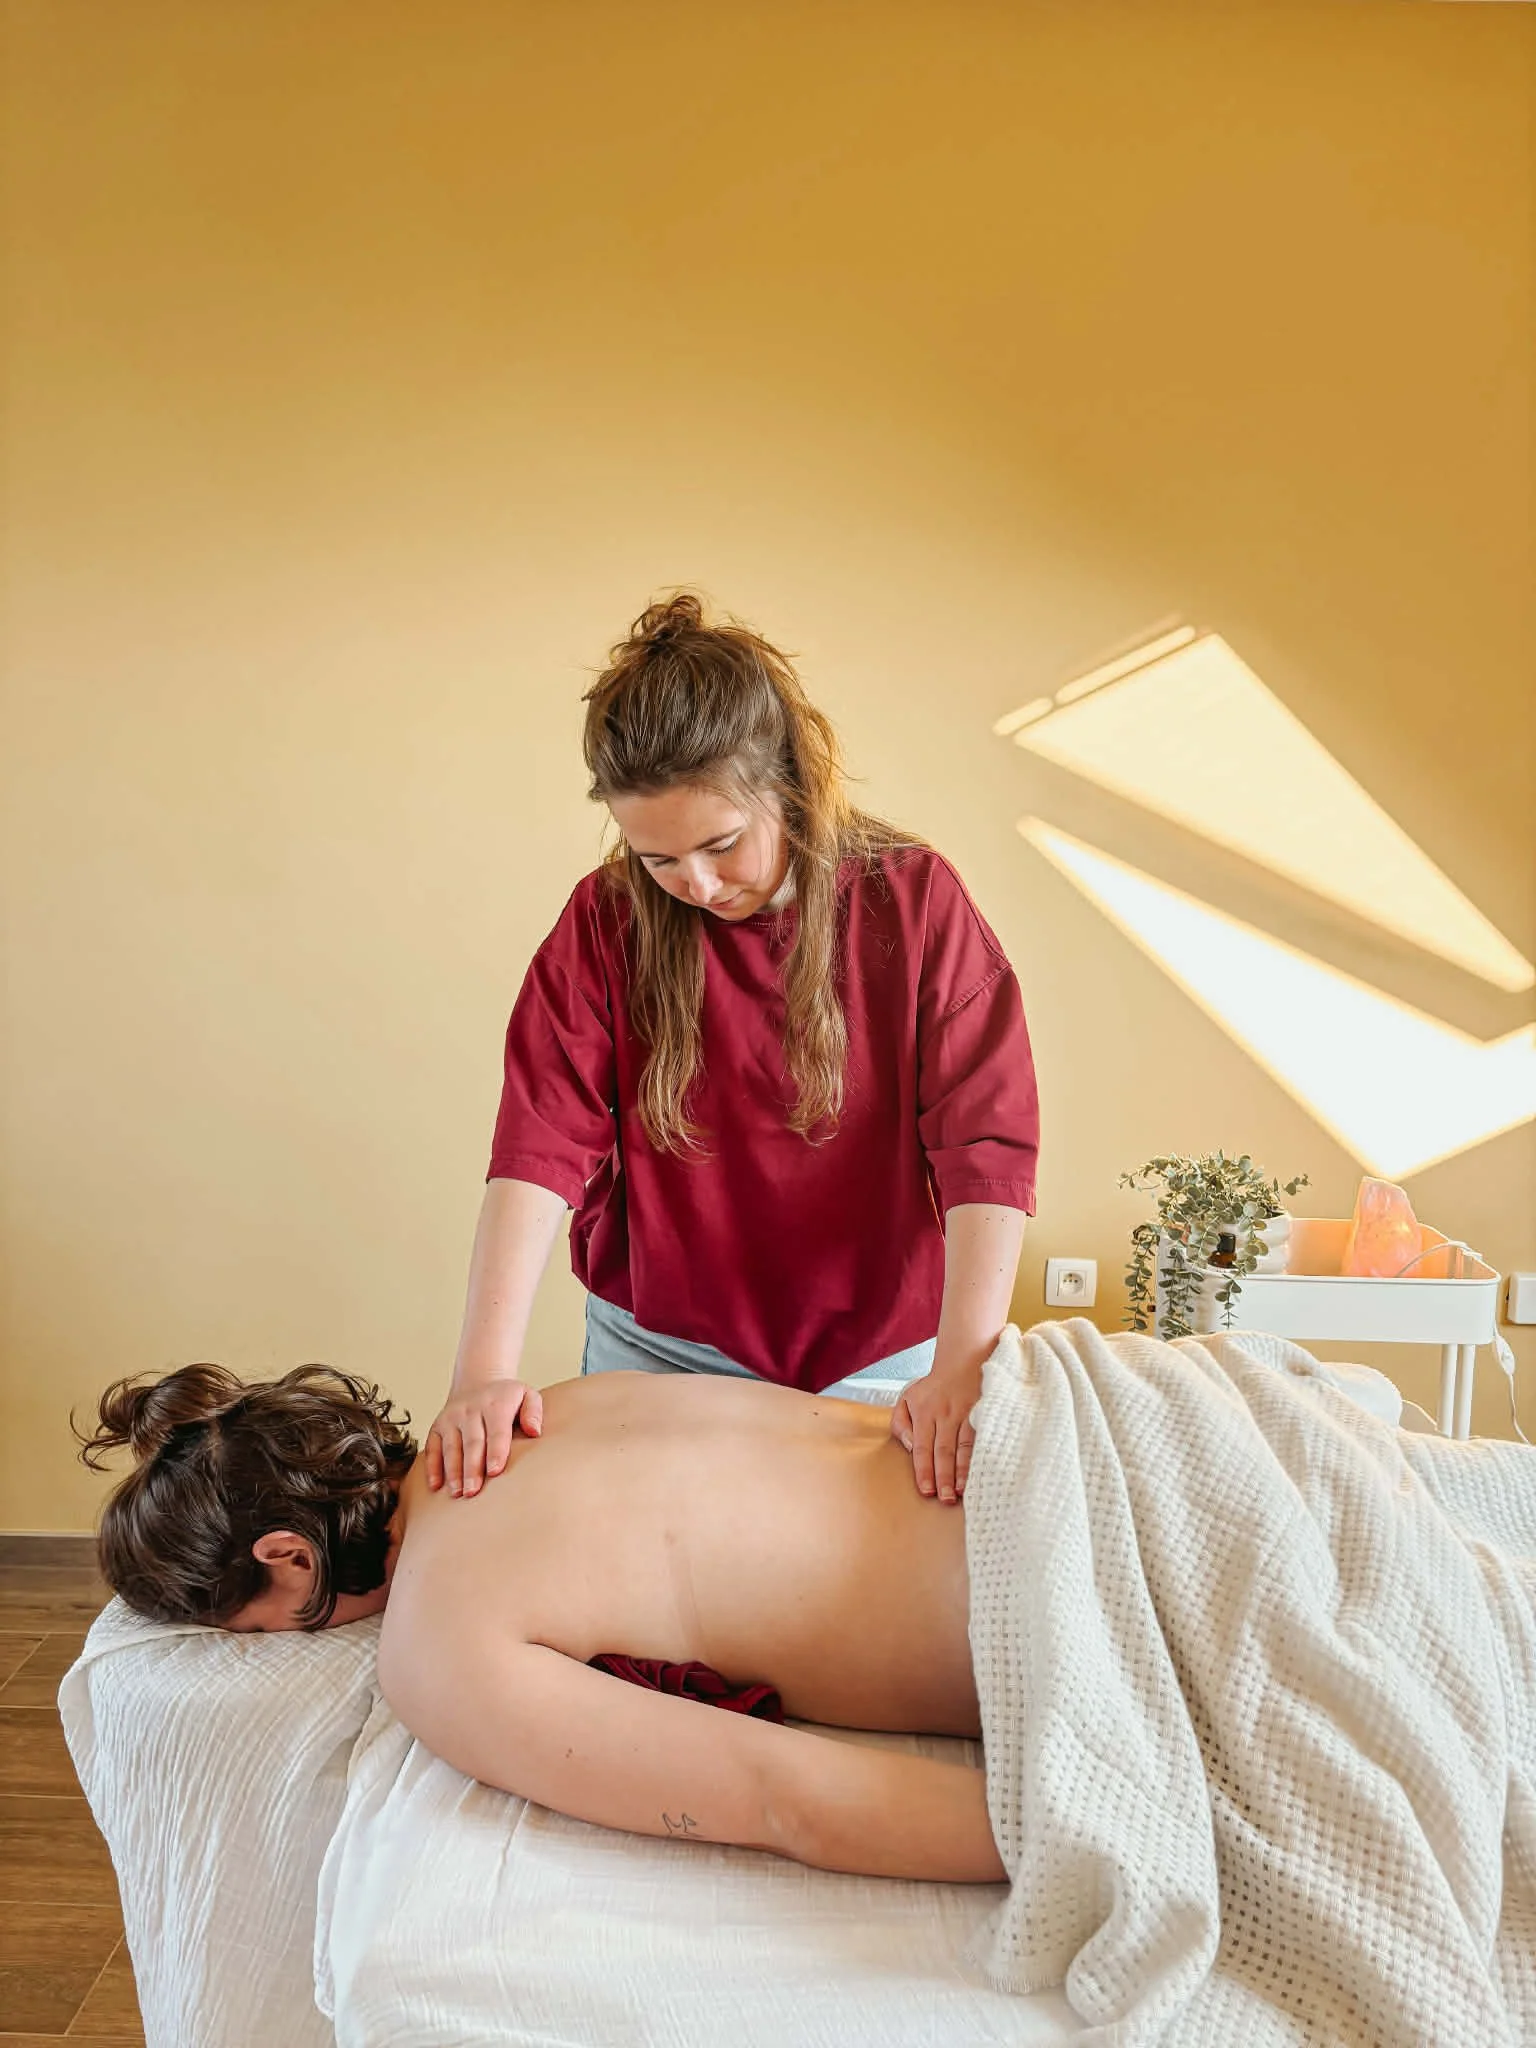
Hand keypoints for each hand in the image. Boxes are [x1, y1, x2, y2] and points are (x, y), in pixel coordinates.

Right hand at [425, 1378, 542, 1496]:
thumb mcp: (527, 1395)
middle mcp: (470, 1411)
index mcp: (495, 1405)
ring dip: (452, 1471)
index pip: (496, 1431)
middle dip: (471, 1468)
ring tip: (456, 1493)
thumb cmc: (506, 1398)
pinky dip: (432, 1467)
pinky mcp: (437, 1427)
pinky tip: (435, 1486)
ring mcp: (451, 1418)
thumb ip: (533, 1411)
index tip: (494, 1472)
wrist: (478, 1381)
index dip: (495, 1451)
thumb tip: (534, 1432)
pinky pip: (433, 1448)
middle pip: (471, 1443)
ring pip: (451, 1447)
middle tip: (473, 1491)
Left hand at [891, 1359, 981, 1504]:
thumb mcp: (906, 1399)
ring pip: (964, 1446)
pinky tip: (982, 1472)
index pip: (923, 1448)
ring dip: (963, 1471)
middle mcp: (946, 1414)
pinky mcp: (983, 1413)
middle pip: (944, 1450)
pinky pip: (981, 1438)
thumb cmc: (932, 1388)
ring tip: (961, 1492)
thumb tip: (911, 1448)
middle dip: (944, 1477)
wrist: (963, 1361)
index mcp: (925, 1413)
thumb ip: (900, 1425)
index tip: (927, 1491)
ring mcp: (966, 1413)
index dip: (924, 1470)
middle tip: (944, 1499)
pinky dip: (981, 1456)